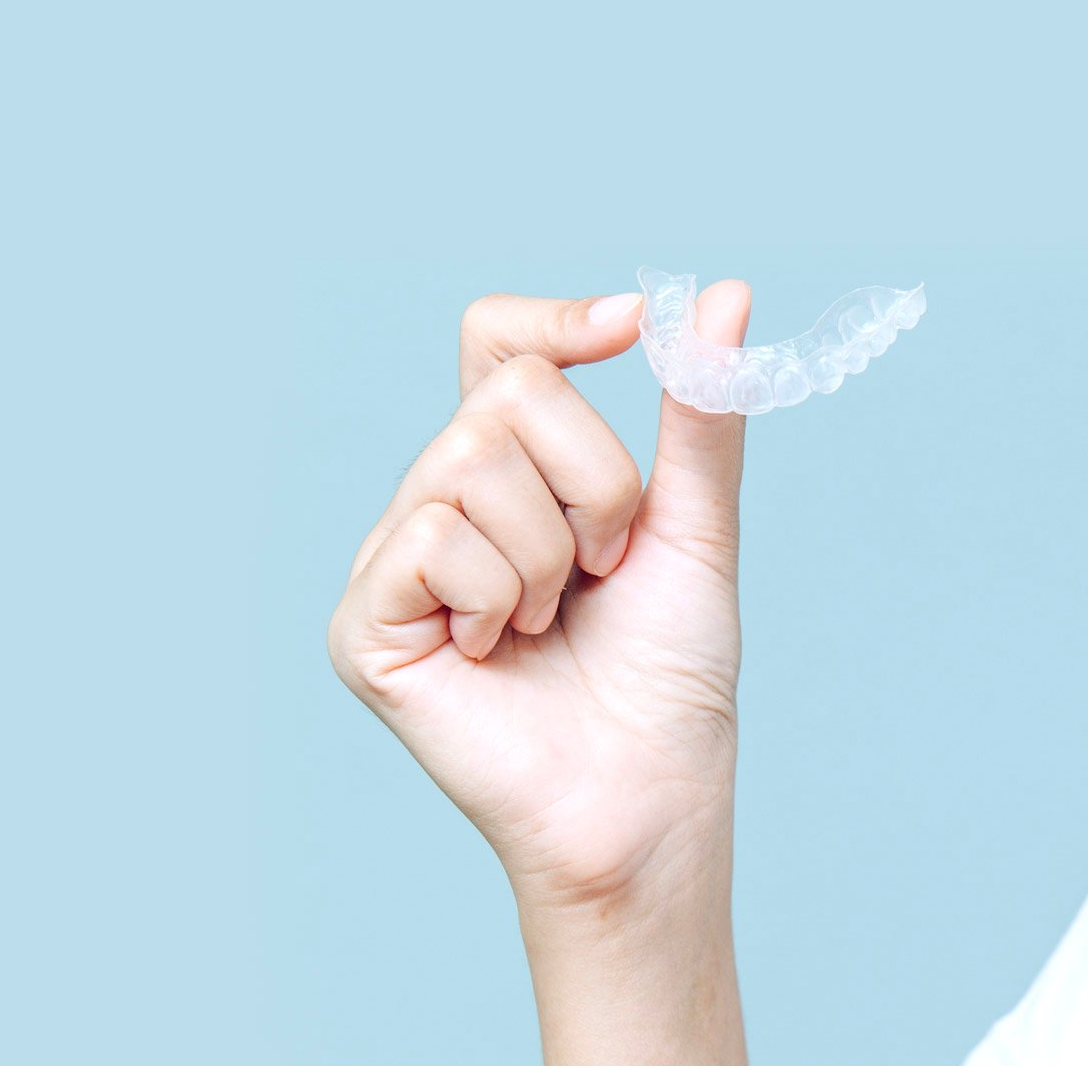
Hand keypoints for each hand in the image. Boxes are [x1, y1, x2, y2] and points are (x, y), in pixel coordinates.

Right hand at [328, 281, 753, 1061]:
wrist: (647, 796)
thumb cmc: (667, 679)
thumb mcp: (691, 528)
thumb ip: (696, 416)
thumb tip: (721, 292)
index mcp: (514, 472)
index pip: (499, 343)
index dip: (557, 321)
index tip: (632, 325)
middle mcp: (442, 500)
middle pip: (508, 393)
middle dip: (596, 482)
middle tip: (603, 571)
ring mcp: (397, 560)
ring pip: (471, 462)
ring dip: (553, 554)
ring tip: (551, 624)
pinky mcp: (366, 623)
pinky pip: (432, 539)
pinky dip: (497, 596)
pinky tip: (497, 655)